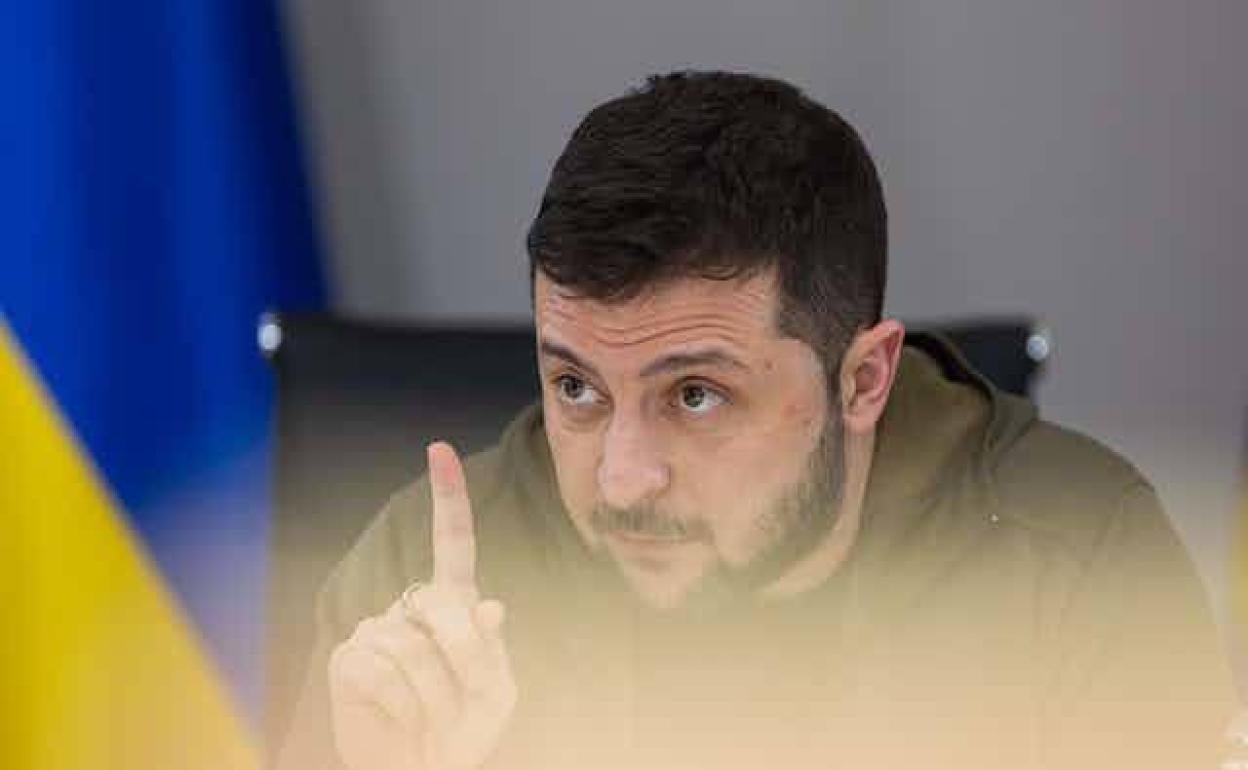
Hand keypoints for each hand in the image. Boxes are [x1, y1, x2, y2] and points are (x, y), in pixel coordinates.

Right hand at [329, 442, 517, 769]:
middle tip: (468, 700)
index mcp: (452, 605)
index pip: (453, 544)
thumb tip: (488, 606)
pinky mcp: (348, 659)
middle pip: (443, 606)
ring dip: (437, 696)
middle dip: (466, 657)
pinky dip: (406, 706)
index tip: (440, 449)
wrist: (423, 768)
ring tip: (434, 719)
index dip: (448, 498)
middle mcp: (410, 608)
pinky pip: (384, 672)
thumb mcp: (495, 692)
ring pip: (413, 647)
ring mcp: (374, 629)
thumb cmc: (461, 729)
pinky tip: (403, 720)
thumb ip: (493, 650)